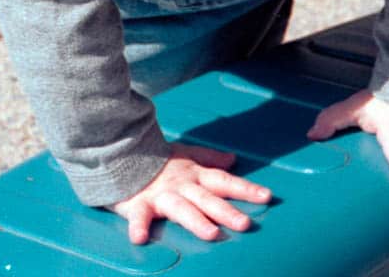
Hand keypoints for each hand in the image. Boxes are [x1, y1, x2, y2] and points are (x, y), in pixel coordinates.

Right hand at [109, 143, 271, 244]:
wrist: (122, 150)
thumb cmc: (158, 159)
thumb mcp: (186, 154)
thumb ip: (210, 158)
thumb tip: (233, 158)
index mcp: (195, 174)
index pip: (224, 181)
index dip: (245, 188)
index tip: (267, 196)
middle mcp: (182, 185)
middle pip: (207, 199)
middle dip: (226, 211)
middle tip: (245, 224)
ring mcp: (160, 195)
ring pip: (181, 209)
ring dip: (195, 221)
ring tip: (211, 234)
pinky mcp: (137, 204)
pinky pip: (138, 217)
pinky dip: (138, 226)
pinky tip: (140, 238)